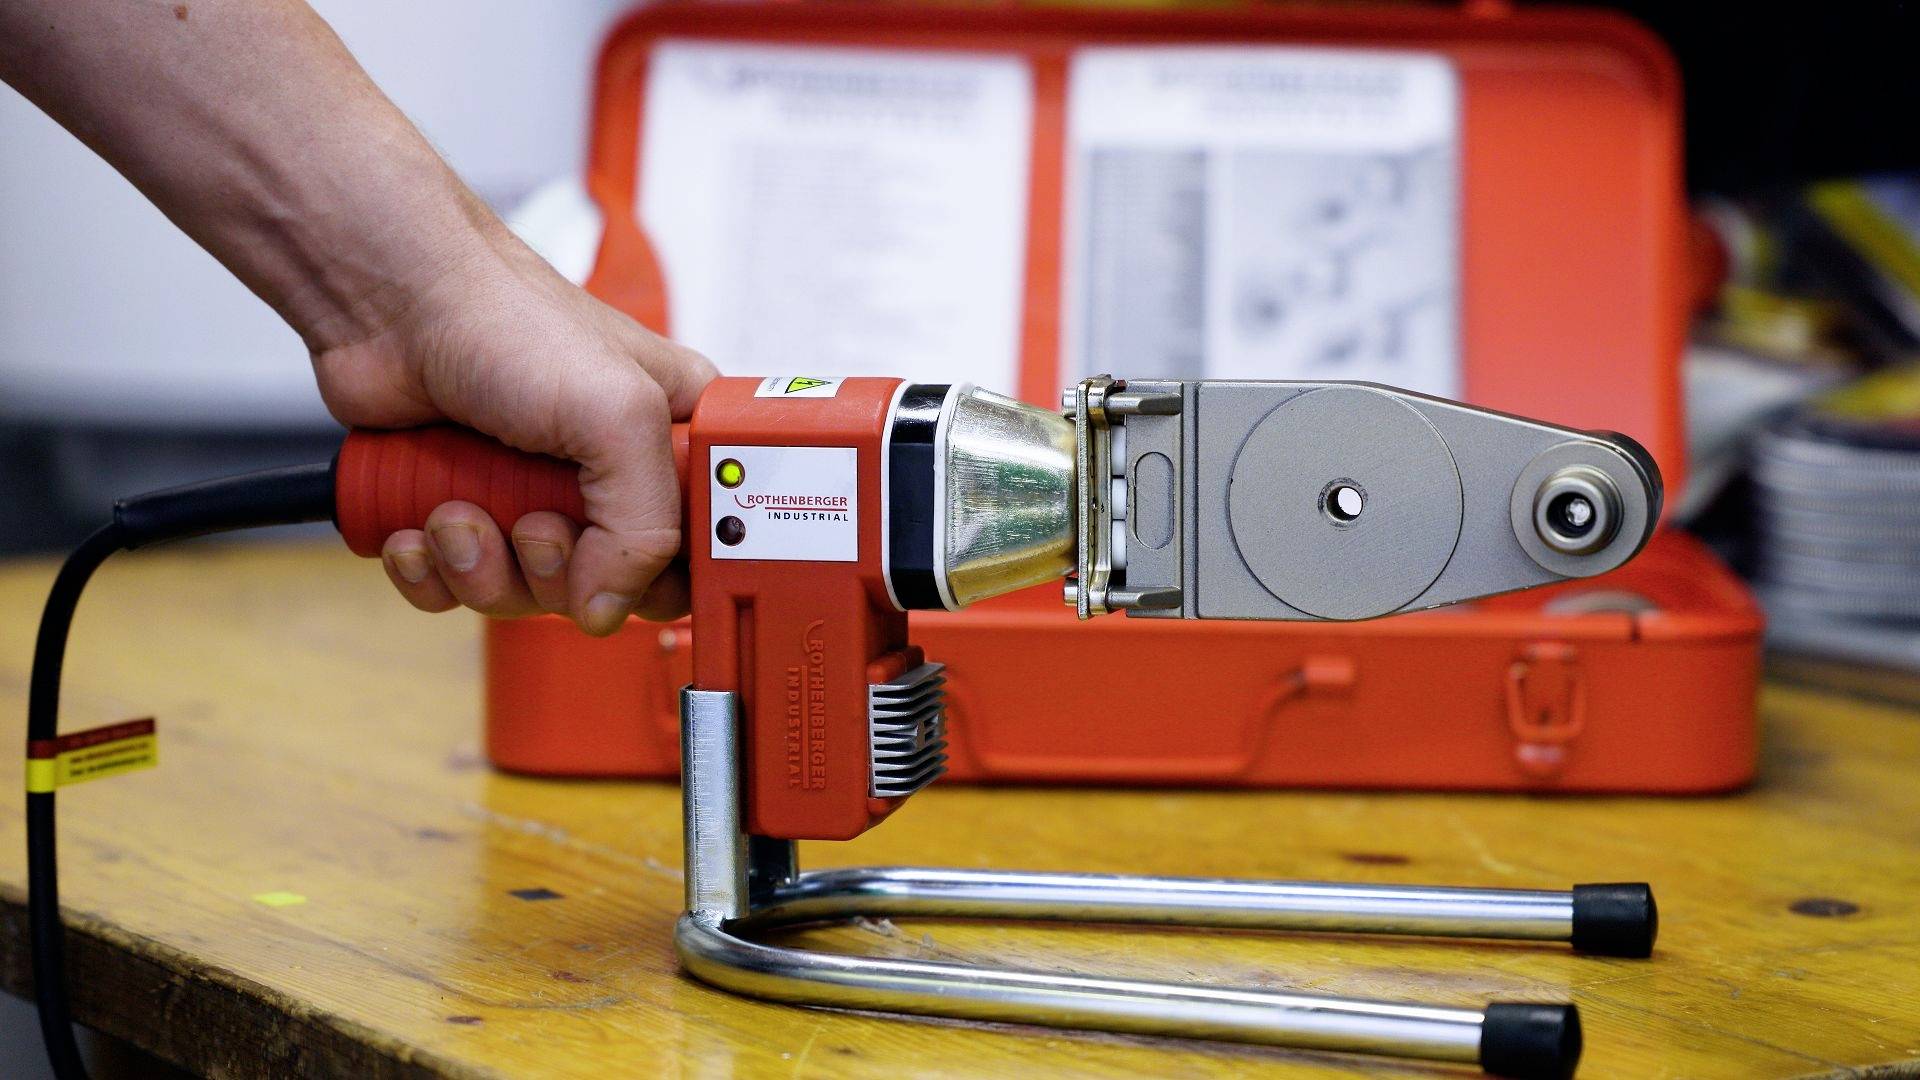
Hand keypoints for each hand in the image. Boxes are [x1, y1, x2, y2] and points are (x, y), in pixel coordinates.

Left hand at [313, 239, 716, 633]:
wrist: (389, 299)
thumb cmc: (508, 320)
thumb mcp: (618, 414)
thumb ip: (646, 523)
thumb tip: (606, 607)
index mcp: (672, 446)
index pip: (699, 552)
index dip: (663, 577)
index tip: (622, 565)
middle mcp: (607, 479)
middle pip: (608, 590)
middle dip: (554, 573)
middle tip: (530, 522)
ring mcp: (532, 498)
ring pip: (524, 596)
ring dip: (480, 567)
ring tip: (455, 510)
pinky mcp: (462, 511)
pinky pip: (453, 589)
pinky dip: (430, 571)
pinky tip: (416, 524)